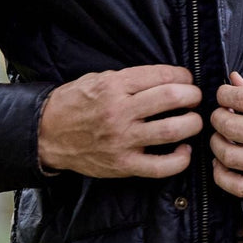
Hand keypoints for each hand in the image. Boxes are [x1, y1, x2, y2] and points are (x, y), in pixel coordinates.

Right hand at [38, 65, 202, 178]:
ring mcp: (122, 140)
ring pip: (172, 130)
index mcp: (114, 86)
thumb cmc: (75, 103)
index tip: (186, 79)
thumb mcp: (97, 79)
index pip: (161, 75)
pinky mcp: (123, 165)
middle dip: (192, 95)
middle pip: (172, 99)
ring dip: (192, 124)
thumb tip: (166, 78)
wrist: (48, 134)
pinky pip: (161, 166)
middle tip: (195, 97)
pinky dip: (180, 159)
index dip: (182, 75)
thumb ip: (129, 79)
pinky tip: (183, 150)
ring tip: (194, 120)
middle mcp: (120, 111)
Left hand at [210, 72, 242, 197]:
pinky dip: (223, 176)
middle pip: (231, 126)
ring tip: (222, 136)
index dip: (224, 93)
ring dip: (216, 144)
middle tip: (221, 113)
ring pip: (231, 157)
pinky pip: (242, 187)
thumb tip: (235, 80)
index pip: (242, 98)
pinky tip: (223, 163)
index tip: (225, 94)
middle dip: (217, 116)